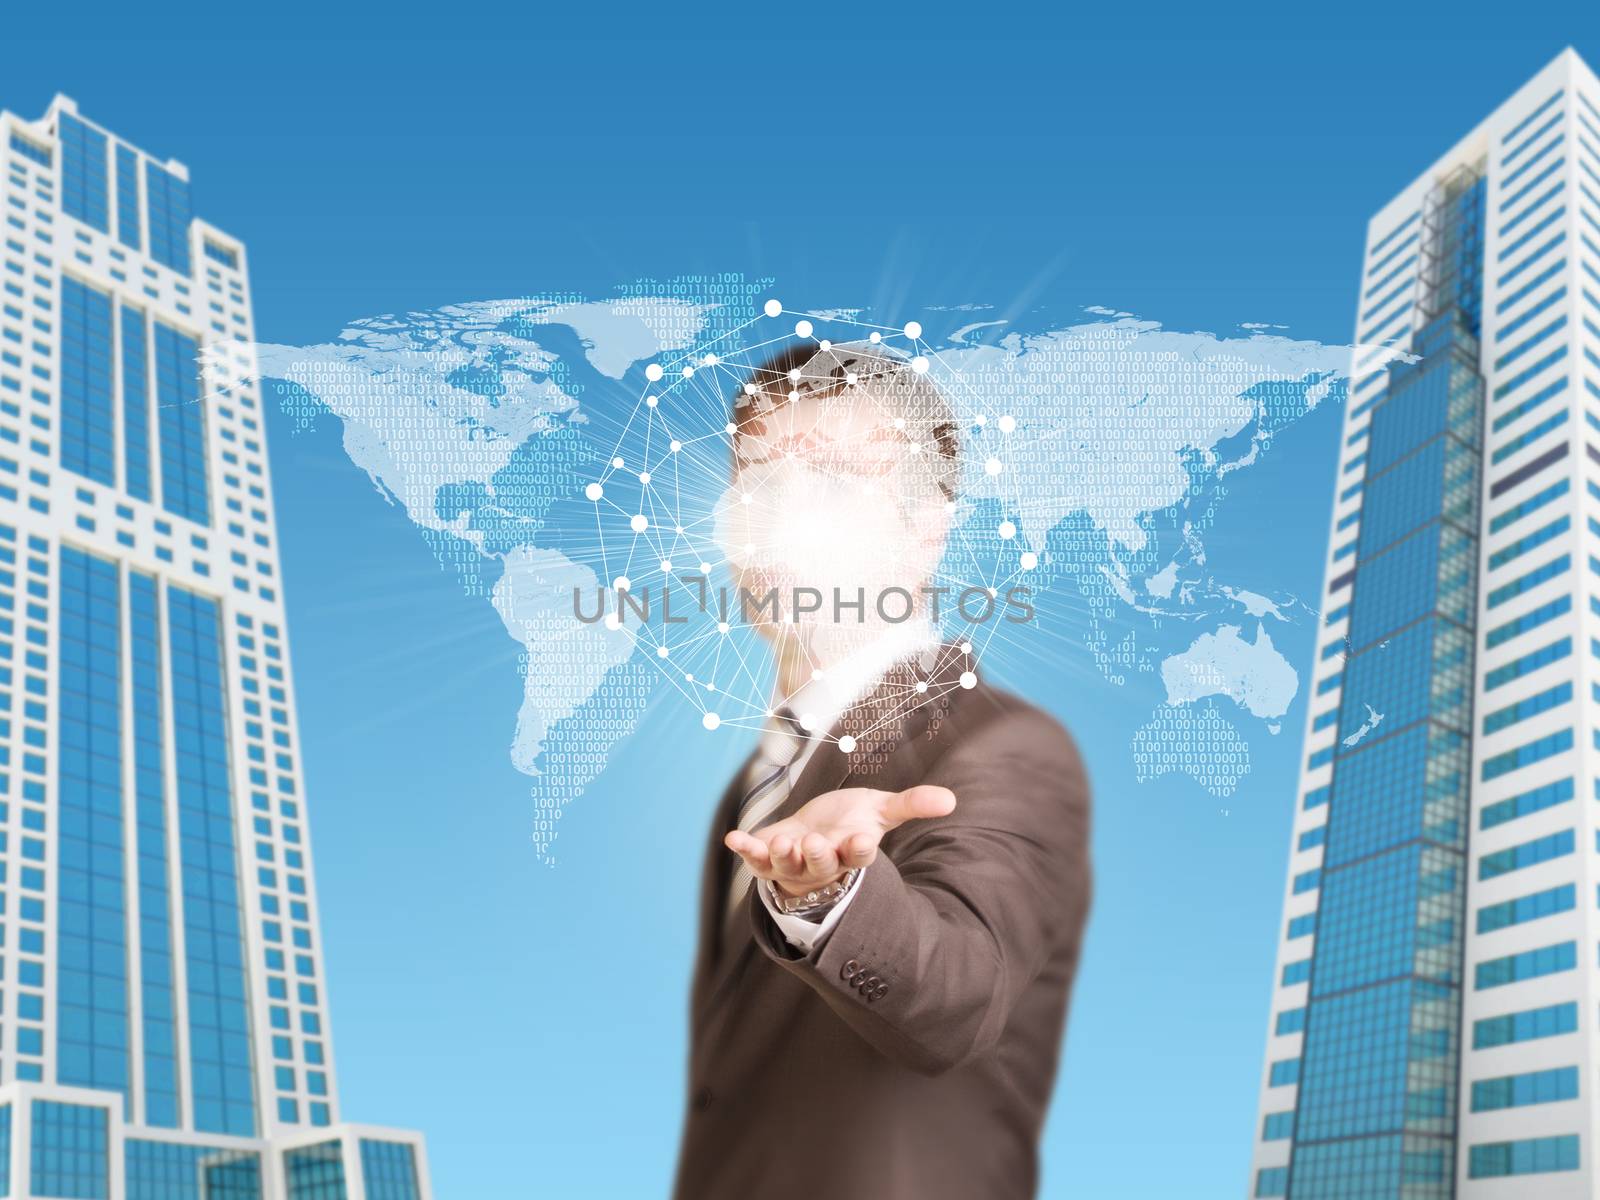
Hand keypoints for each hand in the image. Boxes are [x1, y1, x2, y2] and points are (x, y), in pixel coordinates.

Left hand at [725, 785, 956, 897]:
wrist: (815, 833)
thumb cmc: (849, 822)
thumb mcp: (881, 809)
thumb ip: (911, 804)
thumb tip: (951, 799)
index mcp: (852, 852)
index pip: (859, 856)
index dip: (860, 849)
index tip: (864, 839)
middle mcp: (823, 864)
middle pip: (821, 865)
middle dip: (817, 856)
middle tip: (814, 843)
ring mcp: (793, 864)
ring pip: (788, 867)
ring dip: (783, 856)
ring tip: (781, 843)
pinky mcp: (767, 858)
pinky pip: (755, 859)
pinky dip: (745, 849)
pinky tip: (734, 837)